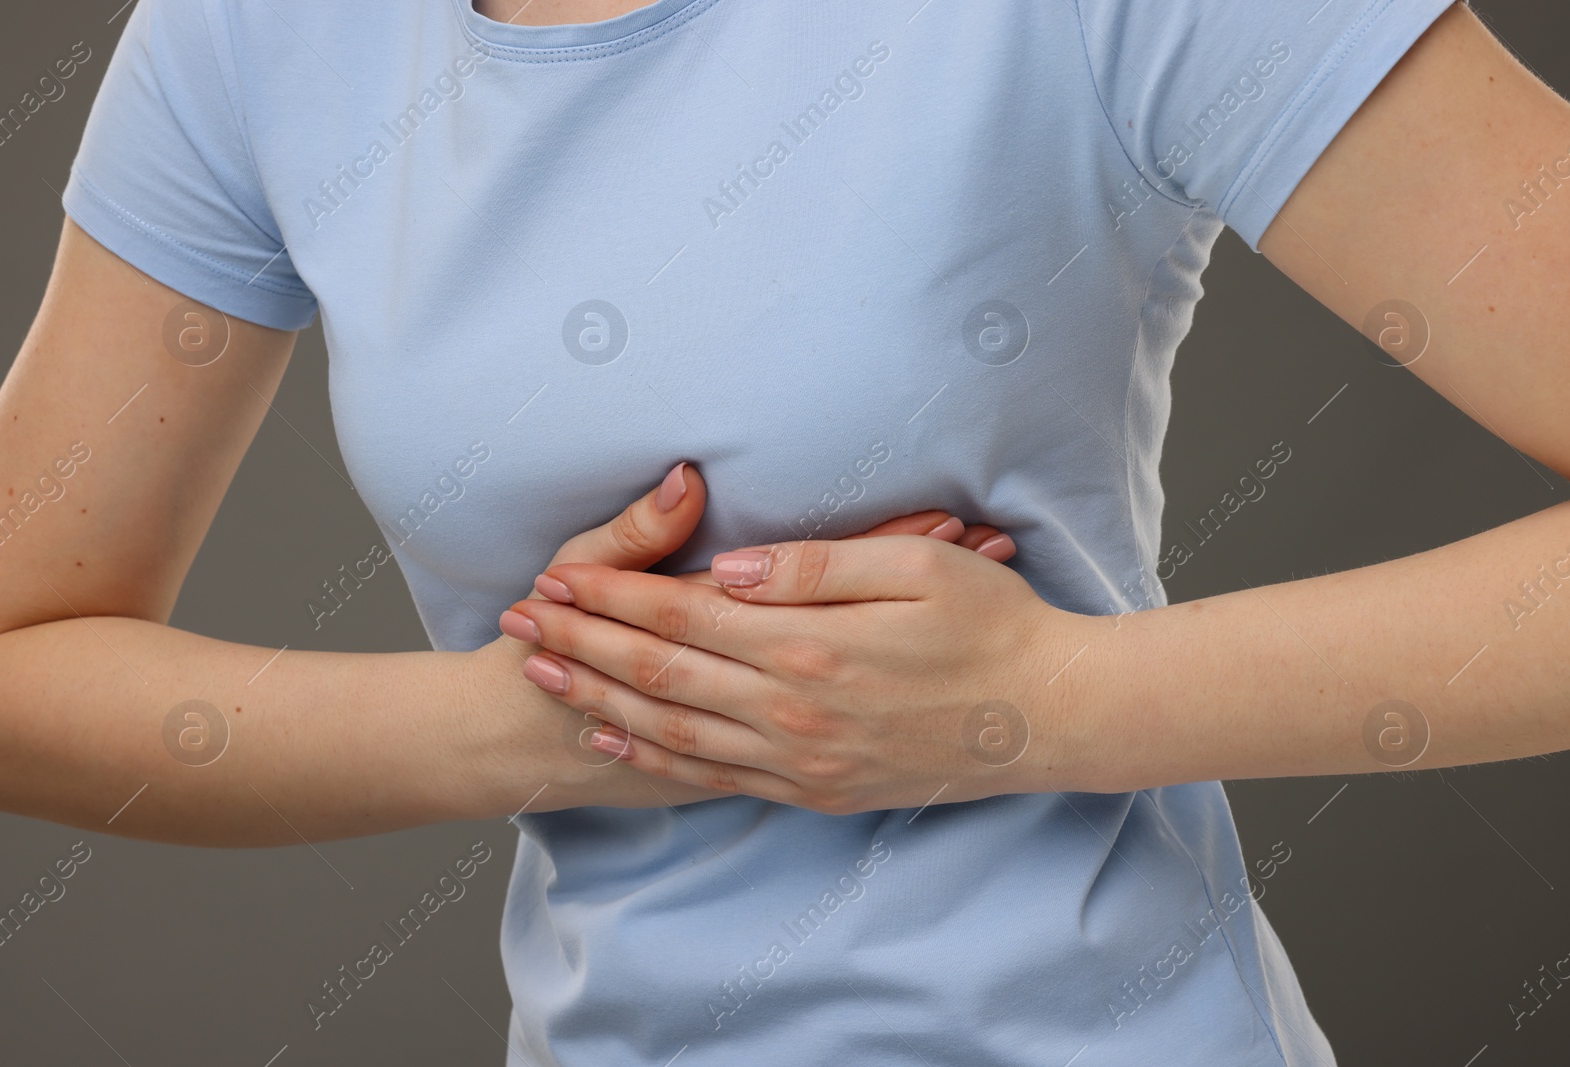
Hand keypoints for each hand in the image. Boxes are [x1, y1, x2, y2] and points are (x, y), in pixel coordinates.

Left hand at [503, 529, 1087, 815]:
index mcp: (811, 645)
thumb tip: (733, 564)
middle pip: (660, 671)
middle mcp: (792, 710)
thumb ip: (816, 566)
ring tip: (542, 676)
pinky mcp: (817, 789)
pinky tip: (618, 738)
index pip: (683, 612)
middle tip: (518, 623)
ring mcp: (802, 759)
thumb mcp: (917, 567)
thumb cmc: (995, 626)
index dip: (612, 593)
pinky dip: (657, 757)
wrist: (1051, 717)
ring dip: (600, 699)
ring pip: (674, 729)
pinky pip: (717, 777)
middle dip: (582, 643)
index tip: (556, 574)